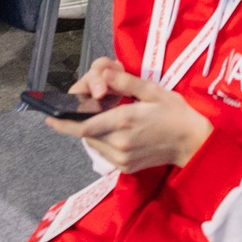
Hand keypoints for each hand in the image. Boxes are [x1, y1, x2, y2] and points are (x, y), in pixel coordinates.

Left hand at [61, 59, 213, 171]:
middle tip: (82, 109)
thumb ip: (125, 82)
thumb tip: (103, 74)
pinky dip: (102, 141)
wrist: (193, 142)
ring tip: (104, 118)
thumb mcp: (152, 90)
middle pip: (86, 134)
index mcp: (124, 121)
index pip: (84, 125)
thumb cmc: (174, 112)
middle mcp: (119, 143)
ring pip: (94, 144)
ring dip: (91, 131)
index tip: (49, 117)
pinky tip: (114, 130)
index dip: (63, 123)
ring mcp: (122, 159)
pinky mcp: (126, 168)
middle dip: (79, 122)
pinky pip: (104, 153)